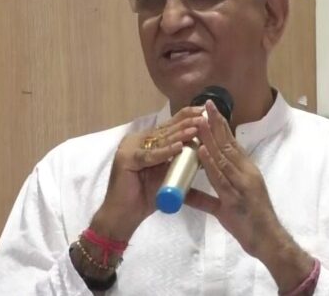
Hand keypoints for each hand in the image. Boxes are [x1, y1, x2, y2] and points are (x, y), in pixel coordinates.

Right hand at [90, 106, 202, 241]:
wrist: (123, 216)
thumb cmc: (145, 197)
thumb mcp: (167, 175)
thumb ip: (179, 162)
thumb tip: (204, 153)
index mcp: (145, 141)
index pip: (168, 126)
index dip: (186, 118)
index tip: (204, 112)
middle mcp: (136, 140)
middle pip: (165, 129)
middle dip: (186, 123)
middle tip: (204, 116)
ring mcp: (129, 148)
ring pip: (159, 140)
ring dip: (179, 134)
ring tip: (196, 129)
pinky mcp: (126, 159)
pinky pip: (150, 155)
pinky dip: (165, 152)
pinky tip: (179, 147)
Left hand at [185, 100, 313, 289]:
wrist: (268, 241)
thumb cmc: (249, 223)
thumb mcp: (224, 207)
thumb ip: (205, 198)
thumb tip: (185, 193)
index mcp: (245, 172)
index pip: (231, 144)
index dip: (220, 126)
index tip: (210, 110)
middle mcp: (246, 173)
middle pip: (228, 144)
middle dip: (216, 123)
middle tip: (205, 104)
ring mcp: (242, 185)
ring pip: (223, 157)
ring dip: (210, 137)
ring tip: (199, 120)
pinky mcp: (236, 199)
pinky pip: (221, 178)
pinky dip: (210, 163)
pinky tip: (201, 150)